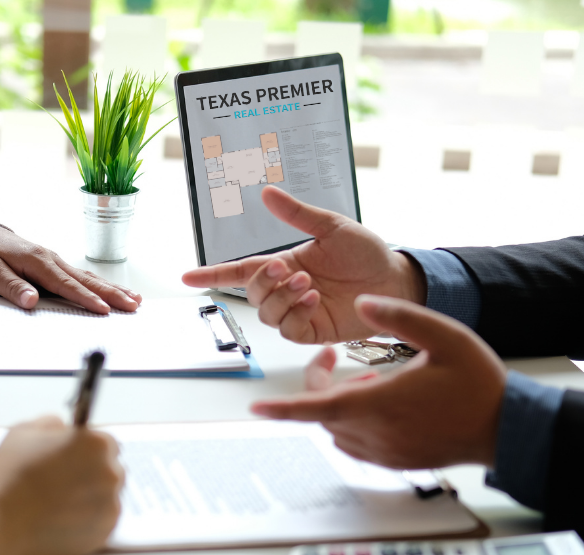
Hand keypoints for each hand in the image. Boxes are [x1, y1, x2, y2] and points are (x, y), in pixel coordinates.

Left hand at [0, 224, 141, 314]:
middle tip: (133, 305)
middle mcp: (52, 259)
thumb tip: (31, 301)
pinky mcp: (56, 266)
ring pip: (89, 277)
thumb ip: (12, 287)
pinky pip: (83, 277)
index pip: (65, 284)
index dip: (86, 298)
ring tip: (135, 300)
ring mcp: (56, 261)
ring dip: (112, 289)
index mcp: (37, 261)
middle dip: (112, 293)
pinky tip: (115, 291)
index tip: (104, 309)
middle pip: (86, 280)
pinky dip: (101, 285)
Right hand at [0, 416, 123, 554]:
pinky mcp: (105, 532)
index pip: (107, 443)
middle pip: (111, 469)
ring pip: (108, 496)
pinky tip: (64, 518)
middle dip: (92, 473)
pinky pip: (103, 521)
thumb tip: (63, 428)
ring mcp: (110, 505)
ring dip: (92, 497)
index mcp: (95, 444)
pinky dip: (89, 520)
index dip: (88, 450)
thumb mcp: (25, 431)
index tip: (75, 459)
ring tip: (60, 503)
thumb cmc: (9, 476)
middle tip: (64, 482)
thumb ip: (52, 423)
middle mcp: (110, 473)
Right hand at [181, 186, 426, 343]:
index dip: (213, 273)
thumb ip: (297, 214)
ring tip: (307, 283)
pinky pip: (288, 329)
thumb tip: (267, 193)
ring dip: (281, 297)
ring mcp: (299, 312)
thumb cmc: (366, 253)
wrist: (396, 280)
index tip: (187, 275)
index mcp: (285, 264)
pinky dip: (295, 313)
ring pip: (267, 313)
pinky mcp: (313, 331)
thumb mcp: (331, 226)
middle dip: (263, 281)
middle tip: (286, 268)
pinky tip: (313, 299)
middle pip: (252, 293)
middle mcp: (287, 289)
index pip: (240, 271)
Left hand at [250, 295, 506, 468]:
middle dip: (321, 385)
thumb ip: (399, 316)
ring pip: (337, 427)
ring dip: (340, 403)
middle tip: (334, 359)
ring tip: (373, 382)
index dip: (282, 408)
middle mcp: (375, 432)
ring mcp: (383, 451)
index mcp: (379, 403)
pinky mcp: (392, 461)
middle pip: (323, 411)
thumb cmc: (477, 384)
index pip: (316, 407)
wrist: (506, 427)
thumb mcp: (444, 335)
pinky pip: (355, 442)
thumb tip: (362, 304)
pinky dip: (354, 422)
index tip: (256, 408)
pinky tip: (383, 403)